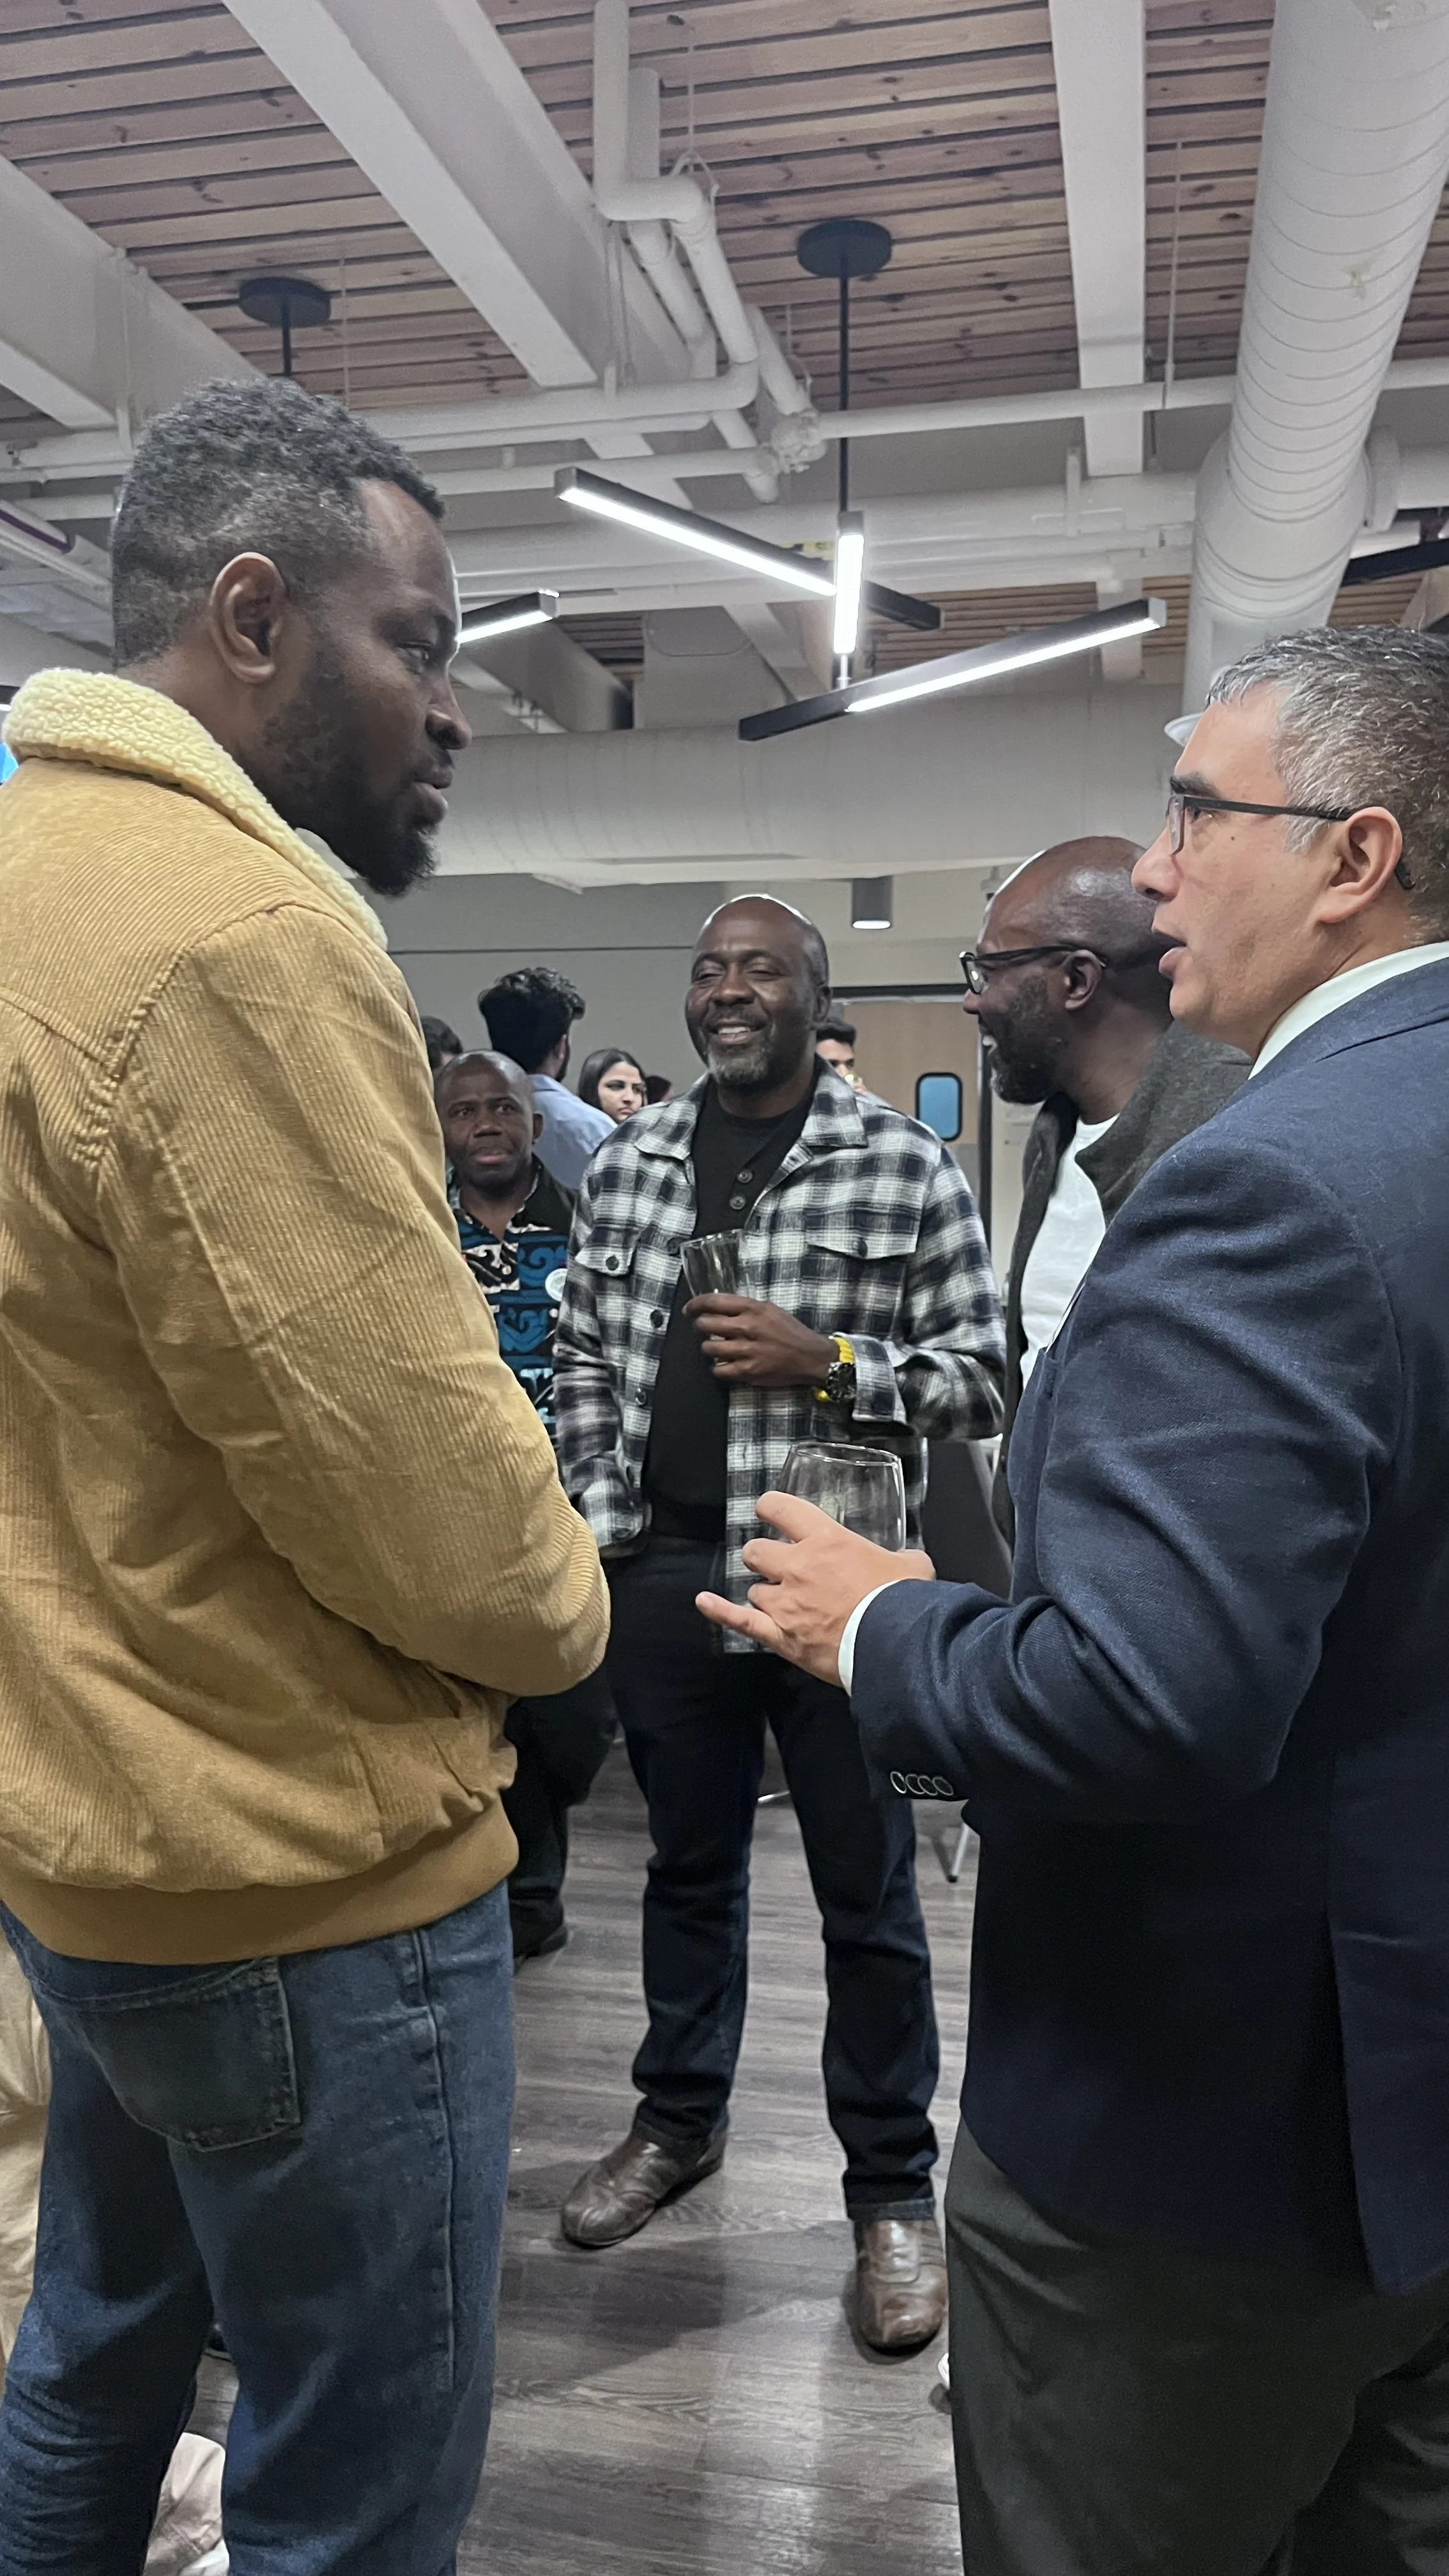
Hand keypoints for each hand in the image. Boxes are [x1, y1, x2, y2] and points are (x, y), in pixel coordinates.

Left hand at [685, 1293, 836, 1388]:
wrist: (811, 1357)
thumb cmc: (790, 1332)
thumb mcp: (769, 1310)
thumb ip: (744, 1308)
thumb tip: (717, 1308)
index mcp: (752, 1309)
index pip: (712, 1302)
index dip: (695, 1305)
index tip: (689, 1310)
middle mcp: (747, 1328)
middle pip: (705, 1324)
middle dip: (699, 1327)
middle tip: (703, 1330)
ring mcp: (746, 1351)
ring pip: (708, 1348)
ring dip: (708, 1348)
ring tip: (716, 1348)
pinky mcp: (748, 1371)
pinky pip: (718, 1370)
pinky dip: (717, 1367)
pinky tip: (724, 1364)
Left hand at [696, 1491, 933, 1683]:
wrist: (894, 1644)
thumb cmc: (902, 1604)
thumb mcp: (912, 1566)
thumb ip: (902, 1558)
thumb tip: (906, 1561)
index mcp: (826, 1540)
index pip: (782, 1508)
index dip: (771, 1507)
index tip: (770, 1510)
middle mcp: (797, 1566)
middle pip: (757, 1550)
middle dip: (764, 1556)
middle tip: (778, 1563)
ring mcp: (784, 1601)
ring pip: (755, 1588)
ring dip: (765, 1593)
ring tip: (783, 1602)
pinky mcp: (780, 1635)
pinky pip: (740, 1620)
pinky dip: (720, 1612)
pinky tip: (705, 1603)